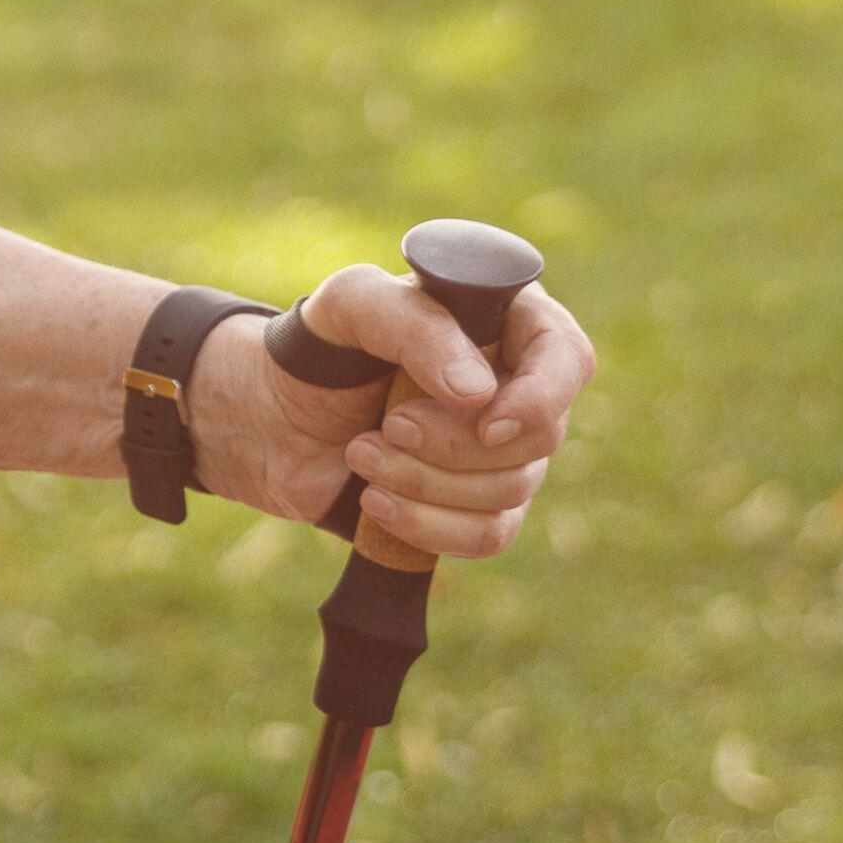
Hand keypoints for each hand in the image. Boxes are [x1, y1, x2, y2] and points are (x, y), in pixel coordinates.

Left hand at [188, 268, 594, 563]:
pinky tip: (375, 503)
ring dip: (426, 482)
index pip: (568, 358)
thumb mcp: (352, 307)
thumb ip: (414, 327)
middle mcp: (518, 388)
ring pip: (511, 491)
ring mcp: (504, 453)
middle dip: (453, 444)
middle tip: (386, 425)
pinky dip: (430, 527)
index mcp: (506, 322)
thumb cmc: (321, 348)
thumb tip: (478, 393)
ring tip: (360, 453)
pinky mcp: (477, 506)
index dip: (542, 397)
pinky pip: (489, 535)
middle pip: (540, 437)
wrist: (274, 422)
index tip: (488, 422)